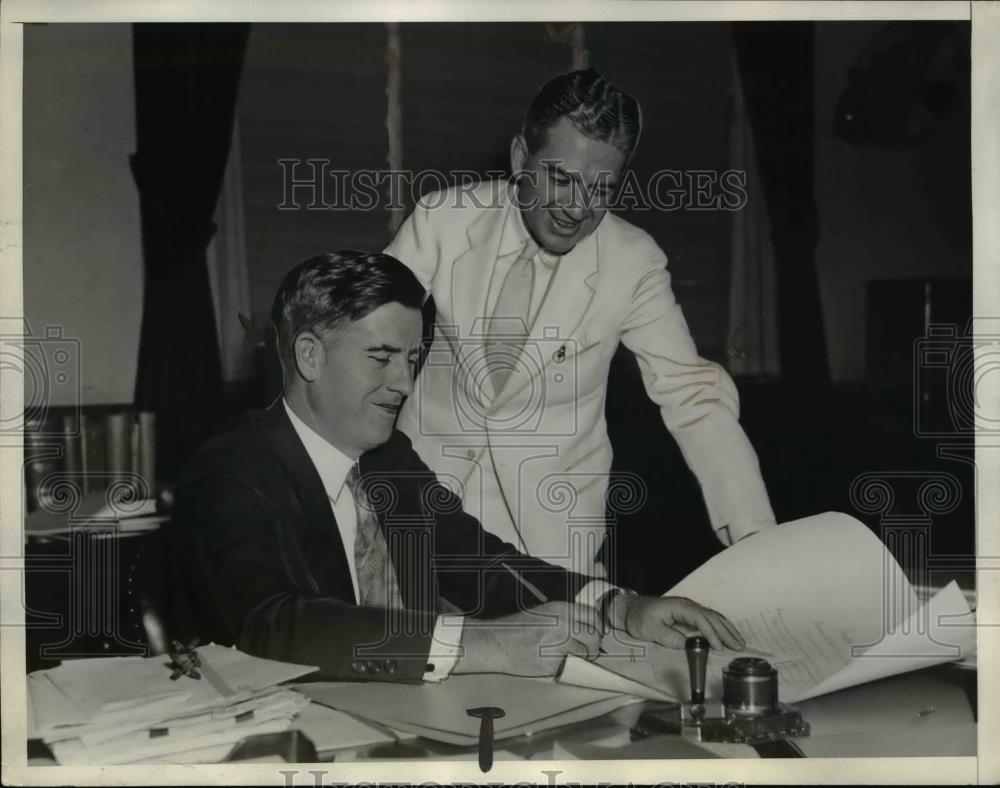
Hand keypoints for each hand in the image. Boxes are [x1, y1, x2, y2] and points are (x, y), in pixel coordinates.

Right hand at [453, 602, 601, 676]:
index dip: (598, 626)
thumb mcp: (544, 612)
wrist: (496, 642)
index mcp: (562, 610)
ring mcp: (560, 646)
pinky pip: (567, 667)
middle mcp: (564, 626)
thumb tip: (584, 627)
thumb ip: (565, 617)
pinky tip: (550, 662)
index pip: (593, 617)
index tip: (597, 632)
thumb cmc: (517, 627)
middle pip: (593, 637)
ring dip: (580, 657)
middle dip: (594, 645)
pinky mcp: (553, 664)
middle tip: (589, 650)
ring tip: (568, 657)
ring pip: (583, 654)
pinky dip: (563, 666)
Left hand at [613, 595, 745, 651]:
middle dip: (726, 632)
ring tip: (739, 641)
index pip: (700, 619)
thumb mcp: (650, 630)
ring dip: (726, 629)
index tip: (719, 647)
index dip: (711, 633)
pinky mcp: (688, 614)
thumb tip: (690, 645)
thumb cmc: (638, 618)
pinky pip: (708, 619)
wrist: (630, 608)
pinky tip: (727, 634)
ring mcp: (688, 608)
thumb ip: (670, 637)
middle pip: (711, 617)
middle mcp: (687, 605)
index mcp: (678, 607)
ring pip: (712, 617)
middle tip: (739, 646)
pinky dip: (720, 627)